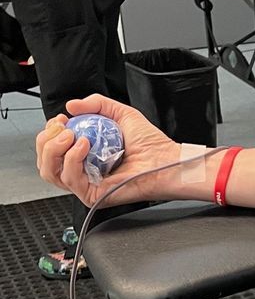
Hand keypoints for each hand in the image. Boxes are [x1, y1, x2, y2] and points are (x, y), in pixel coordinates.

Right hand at [35, 94, 179, 207]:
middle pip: (45, 162)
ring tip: (72, 135)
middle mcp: (82, 171)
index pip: (51, 150)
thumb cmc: (151, 144)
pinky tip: (84, 145)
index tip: (60, 120)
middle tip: (63, 128)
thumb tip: (72, 105)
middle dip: (46, 141)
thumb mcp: (122, 114)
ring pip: (51, 172)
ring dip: (55, 149)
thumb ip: (98, 104)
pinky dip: (72, 159)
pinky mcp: (92, 194)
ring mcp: (86, 184)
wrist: (166, 159)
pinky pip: (70, 179)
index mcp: (84, 156)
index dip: (48, 133)